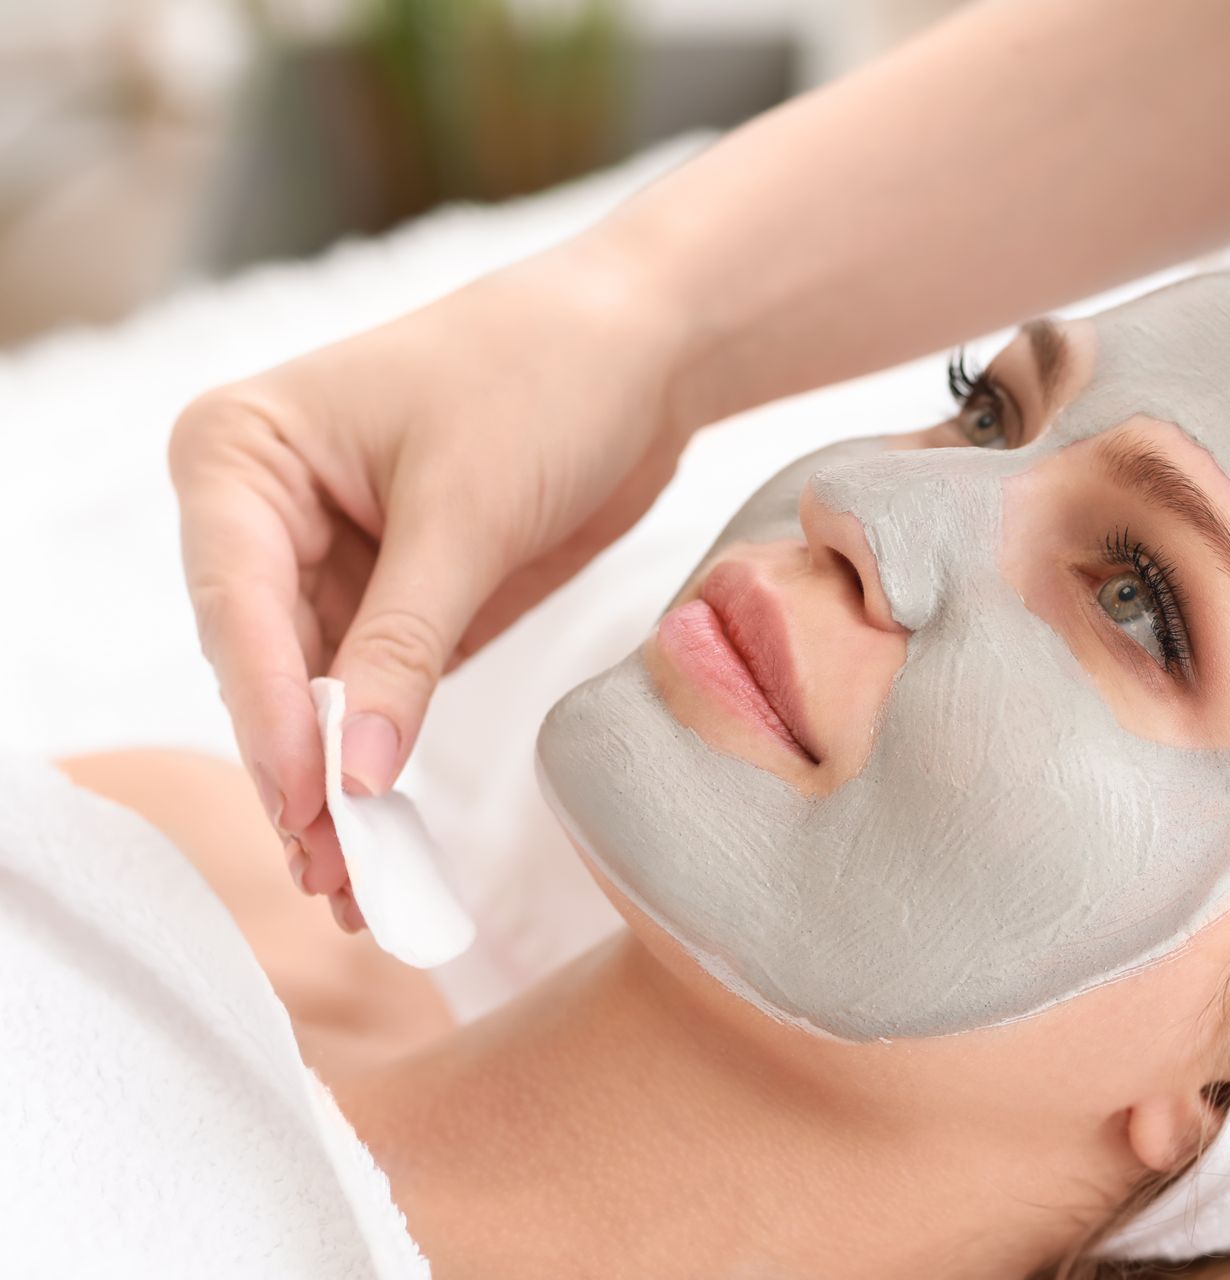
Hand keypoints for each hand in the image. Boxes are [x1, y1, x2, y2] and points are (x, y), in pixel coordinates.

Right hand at [170, 235, 692, 903]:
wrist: (645, 347)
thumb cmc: (544, 376)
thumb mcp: (468, 510)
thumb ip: (406, 643)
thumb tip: (357, 774)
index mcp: (242, 453)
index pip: (236, 605)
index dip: (272, 716)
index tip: (307, 805)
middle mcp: (263, 510)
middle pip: (262, 666)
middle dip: (300, 772)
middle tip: (336, 878)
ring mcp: (326, 561)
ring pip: (313, 697)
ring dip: (335, 786)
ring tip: (359, 887)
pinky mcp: (394, 598)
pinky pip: (372, 693)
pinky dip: (379, 759)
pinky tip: (383, 833)